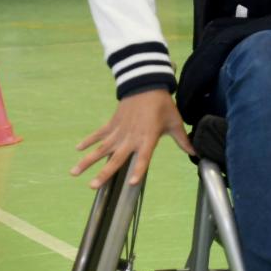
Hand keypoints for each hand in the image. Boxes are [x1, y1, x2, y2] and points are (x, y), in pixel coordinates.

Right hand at [71, 89, 194, 188]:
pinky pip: (99, 133)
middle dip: (104, 172)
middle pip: (116, 157)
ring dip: (88, 160)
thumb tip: (196, 152)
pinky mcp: (112, 122)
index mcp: (148, 137)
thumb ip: (182, 140)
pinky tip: (77, 149)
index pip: (144, 157)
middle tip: (92, 186)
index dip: (138, 170)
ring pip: (102, 147)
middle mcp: (131, 136)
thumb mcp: (175, 122)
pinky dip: (88, 140)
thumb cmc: (163, 105)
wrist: (147, 84)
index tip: (131, 183)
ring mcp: (119, 130)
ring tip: (74, 172)